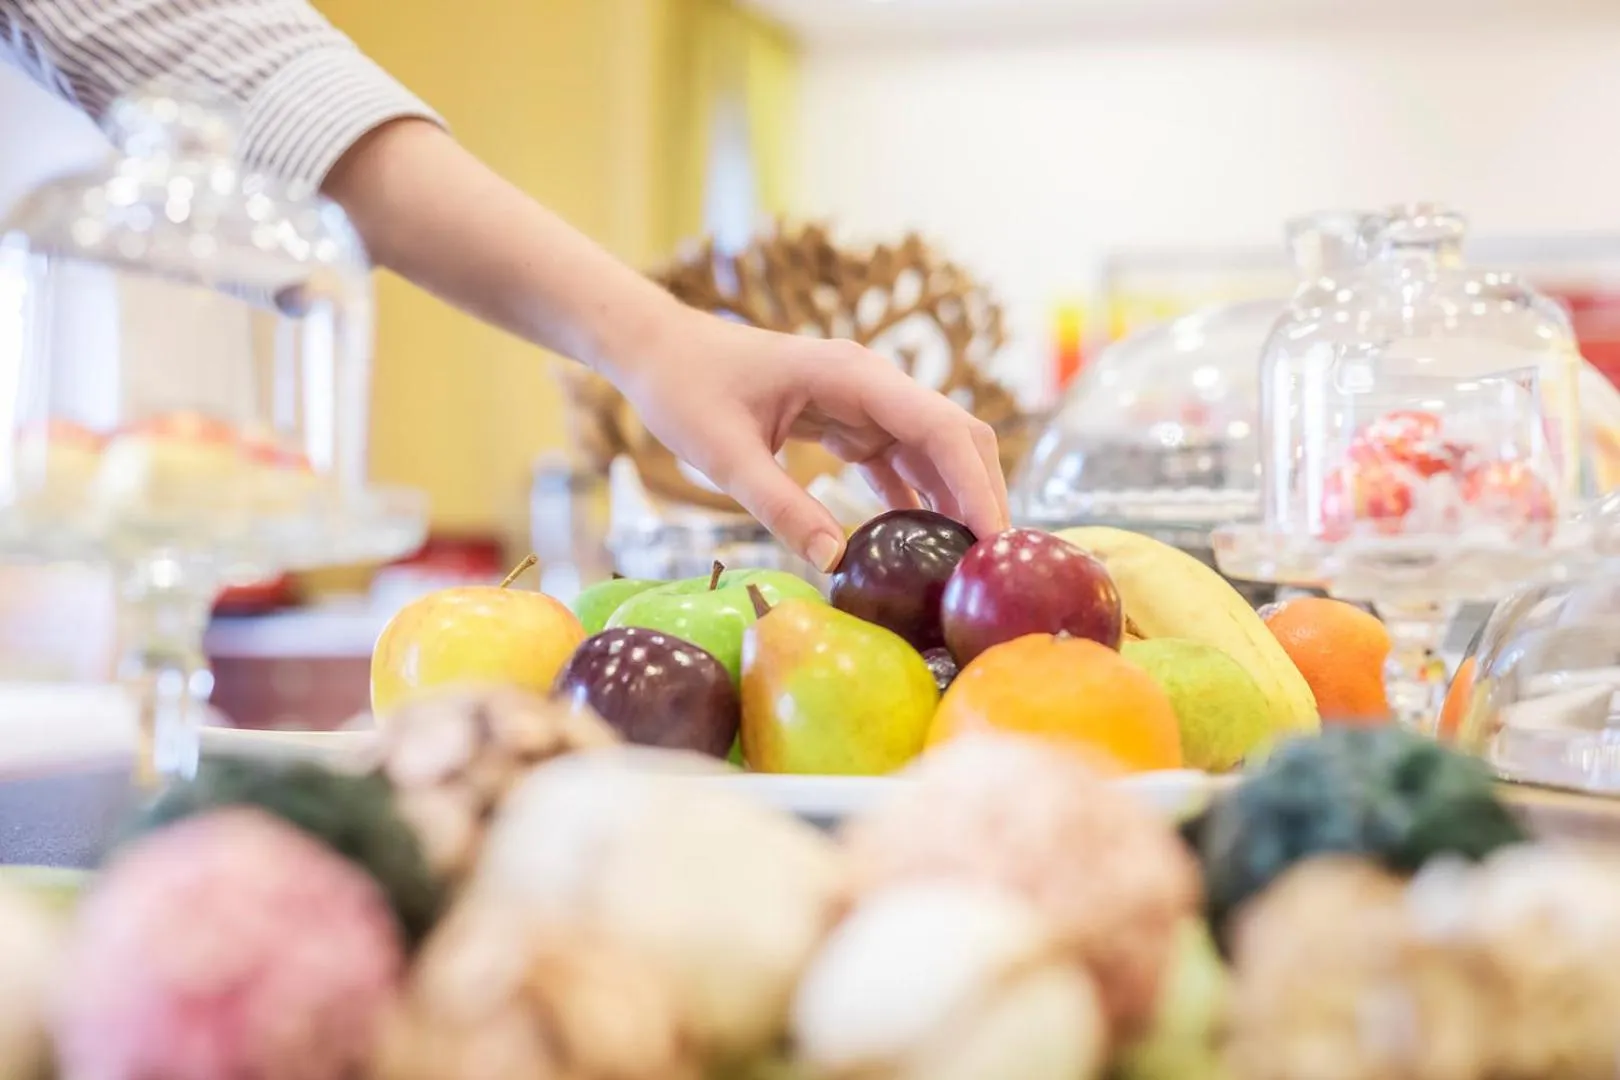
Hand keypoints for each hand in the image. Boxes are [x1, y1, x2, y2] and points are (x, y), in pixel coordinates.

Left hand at [618, 308, 1010, 571]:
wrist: (657, 351)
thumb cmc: (684, 389)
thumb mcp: (723, 455)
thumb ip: (779, 505)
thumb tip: (834, 562)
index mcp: (853, 376)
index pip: (941, 429)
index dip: (977, 485)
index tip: (996, 540)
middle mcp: (872, 384)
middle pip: (955, 438)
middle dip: (981, 495)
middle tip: (992, 564)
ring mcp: (864, 401)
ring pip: (934, 451)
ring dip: (954, 501)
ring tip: (966, 563)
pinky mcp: (848, 421)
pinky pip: (899, 461)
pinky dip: (916, 499)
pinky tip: (921, 547)